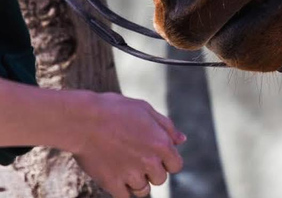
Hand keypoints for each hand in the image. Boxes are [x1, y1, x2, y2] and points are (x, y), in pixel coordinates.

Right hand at [65, 92, 184, 197]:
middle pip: (160, 179)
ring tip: (124, 165)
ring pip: (143, 190)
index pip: (176, 166)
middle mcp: (150, 161)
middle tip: (136, 157)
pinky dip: (122, 190)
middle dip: (151, 171)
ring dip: (136, 181)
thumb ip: (167, 127)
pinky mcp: (112, 183)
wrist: (83, 120)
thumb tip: (181, 140)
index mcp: (162, 144)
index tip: (155, 156)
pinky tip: (116, 177)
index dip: (168, 161)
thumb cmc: (115, 110)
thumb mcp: (145, 110)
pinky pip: (125, 197)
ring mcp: (131, 174)